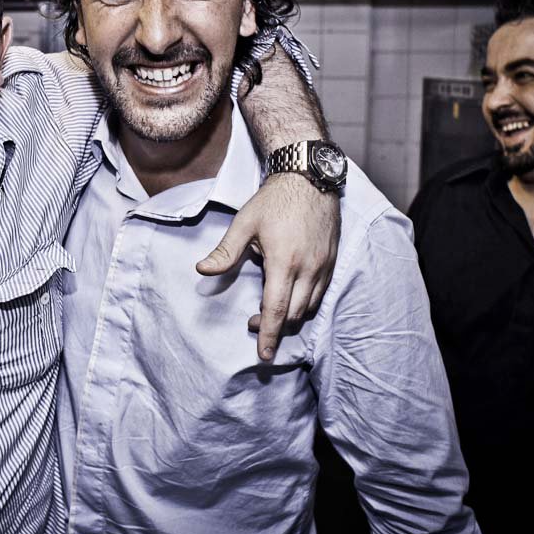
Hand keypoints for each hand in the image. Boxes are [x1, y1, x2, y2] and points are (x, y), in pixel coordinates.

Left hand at [197, 173, 339, 361]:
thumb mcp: (244, 223)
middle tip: (254, 323)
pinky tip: (290, 297)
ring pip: (309, 307)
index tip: (264, 355)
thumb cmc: (273, 201)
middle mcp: (308, 268)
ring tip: (269, 310)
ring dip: (289, 316)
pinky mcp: (332, 262)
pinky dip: (305, 304)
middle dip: (275, 327)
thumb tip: (202, 271)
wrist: (309, 179)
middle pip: (293, 314)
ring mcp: (323, 266)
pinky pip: (320, 294)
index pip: (275, 309)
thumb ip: (225, 252)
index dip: (269, 335)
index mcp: (283, 261)